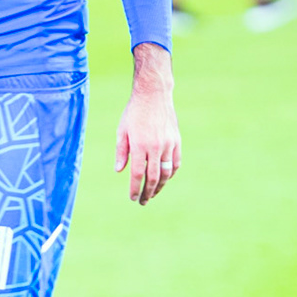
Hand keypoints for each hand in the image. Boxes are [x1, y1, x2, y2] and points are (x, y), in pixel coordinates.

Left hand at [115, 44, 180, 203]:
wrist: (154, 95)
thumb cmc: (134, 113)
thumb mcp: (122, 130)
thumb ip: (121, 152)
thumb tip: (119, 171)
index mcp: (139, 145)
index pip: (137, 174)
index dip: (134, 188)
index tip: (132, 197)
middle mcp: (155, 147)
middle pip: (153, 177)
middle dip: (147, 192)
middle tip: (142, 202)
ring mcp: (168, 144)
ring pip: (166, 173)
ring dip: (160, 186)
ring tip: (153, 194)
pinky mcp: (176, 141)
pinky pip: (176, 163)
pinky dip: (170, 173)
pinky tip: (164, 179)